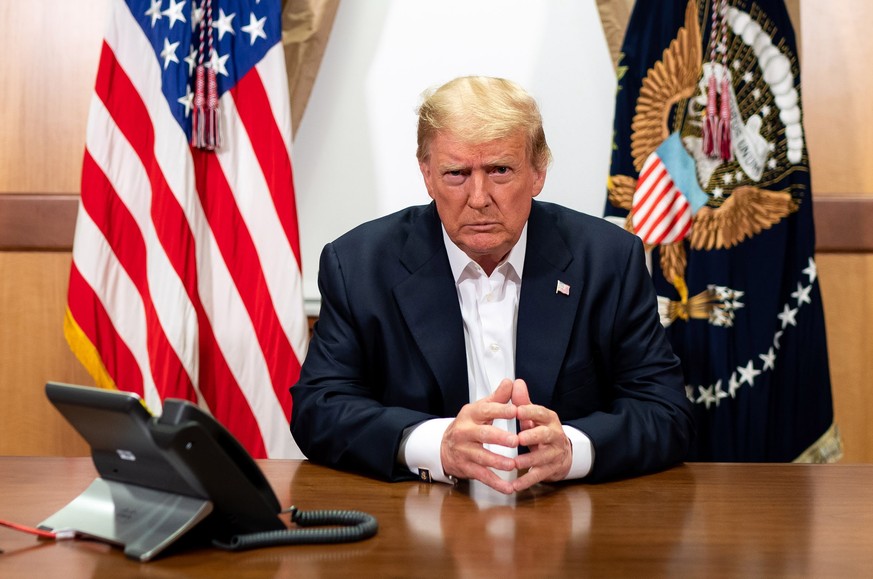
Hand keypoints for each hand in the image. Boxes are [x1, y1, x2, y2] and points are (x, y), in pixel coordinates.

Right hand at [440, 378, 519, 493]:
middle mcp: (465, 432)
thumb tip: (512, 382)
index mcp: (471, 414)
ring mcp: (464, 451)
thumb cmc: (468, 425)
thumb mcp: (480, 408)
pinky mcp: (466, 467)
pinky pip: (482, 476)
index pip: (486, 410)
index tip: (516, 411)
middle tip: (515, 441)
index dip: (500, 410)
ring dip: (498, 462)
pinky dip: (496, 483)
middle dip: (499, 438)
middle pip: (483, 435)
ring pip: (482, 457)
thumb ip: (498, 398)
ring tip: (513, 465)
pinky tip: (508, 487)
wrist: (443, 446)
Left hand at [510, 379, 572, 491]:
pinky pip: (539, 475)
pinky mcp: (551, 469)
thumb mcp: (533, 415)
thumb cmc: (541, 431)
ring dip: (529, 460)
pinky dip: (526, 481)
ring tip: (514, 463)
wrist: (561, 453)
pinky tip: (514, 485)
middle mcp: (554, 435)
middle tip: (518, 438)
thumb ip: (523, 401)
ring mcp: (554, 453)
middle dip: (533, 436)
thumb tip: (515, 382)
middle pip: (546, 435)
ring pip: (543, 457)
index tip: (516, 410)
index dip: (529, 411)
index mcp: (548, 419)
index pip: (540, 412)